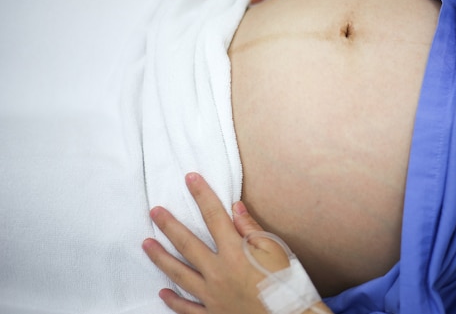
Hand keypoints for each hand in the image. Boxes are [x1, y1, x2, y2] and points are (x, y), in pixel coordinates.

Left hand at [142, 172, 292, 313]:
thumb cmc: (285, 283)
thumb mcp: (275, 250)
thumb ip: (252, 229)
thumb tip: (235, 207)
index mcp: (235, 252)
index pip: (214, 217)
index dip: (202, 195)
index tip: (191, 178)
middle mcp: (218, 272)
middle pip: (188, 244)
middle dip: (169, 225)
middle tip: (154, 211)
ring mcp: (212, 296)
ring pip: (179, 274)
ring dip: (161, 258)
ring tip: (146, 244)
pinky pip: (187, 308)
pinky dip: (173, 301)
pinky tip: (162, 292)